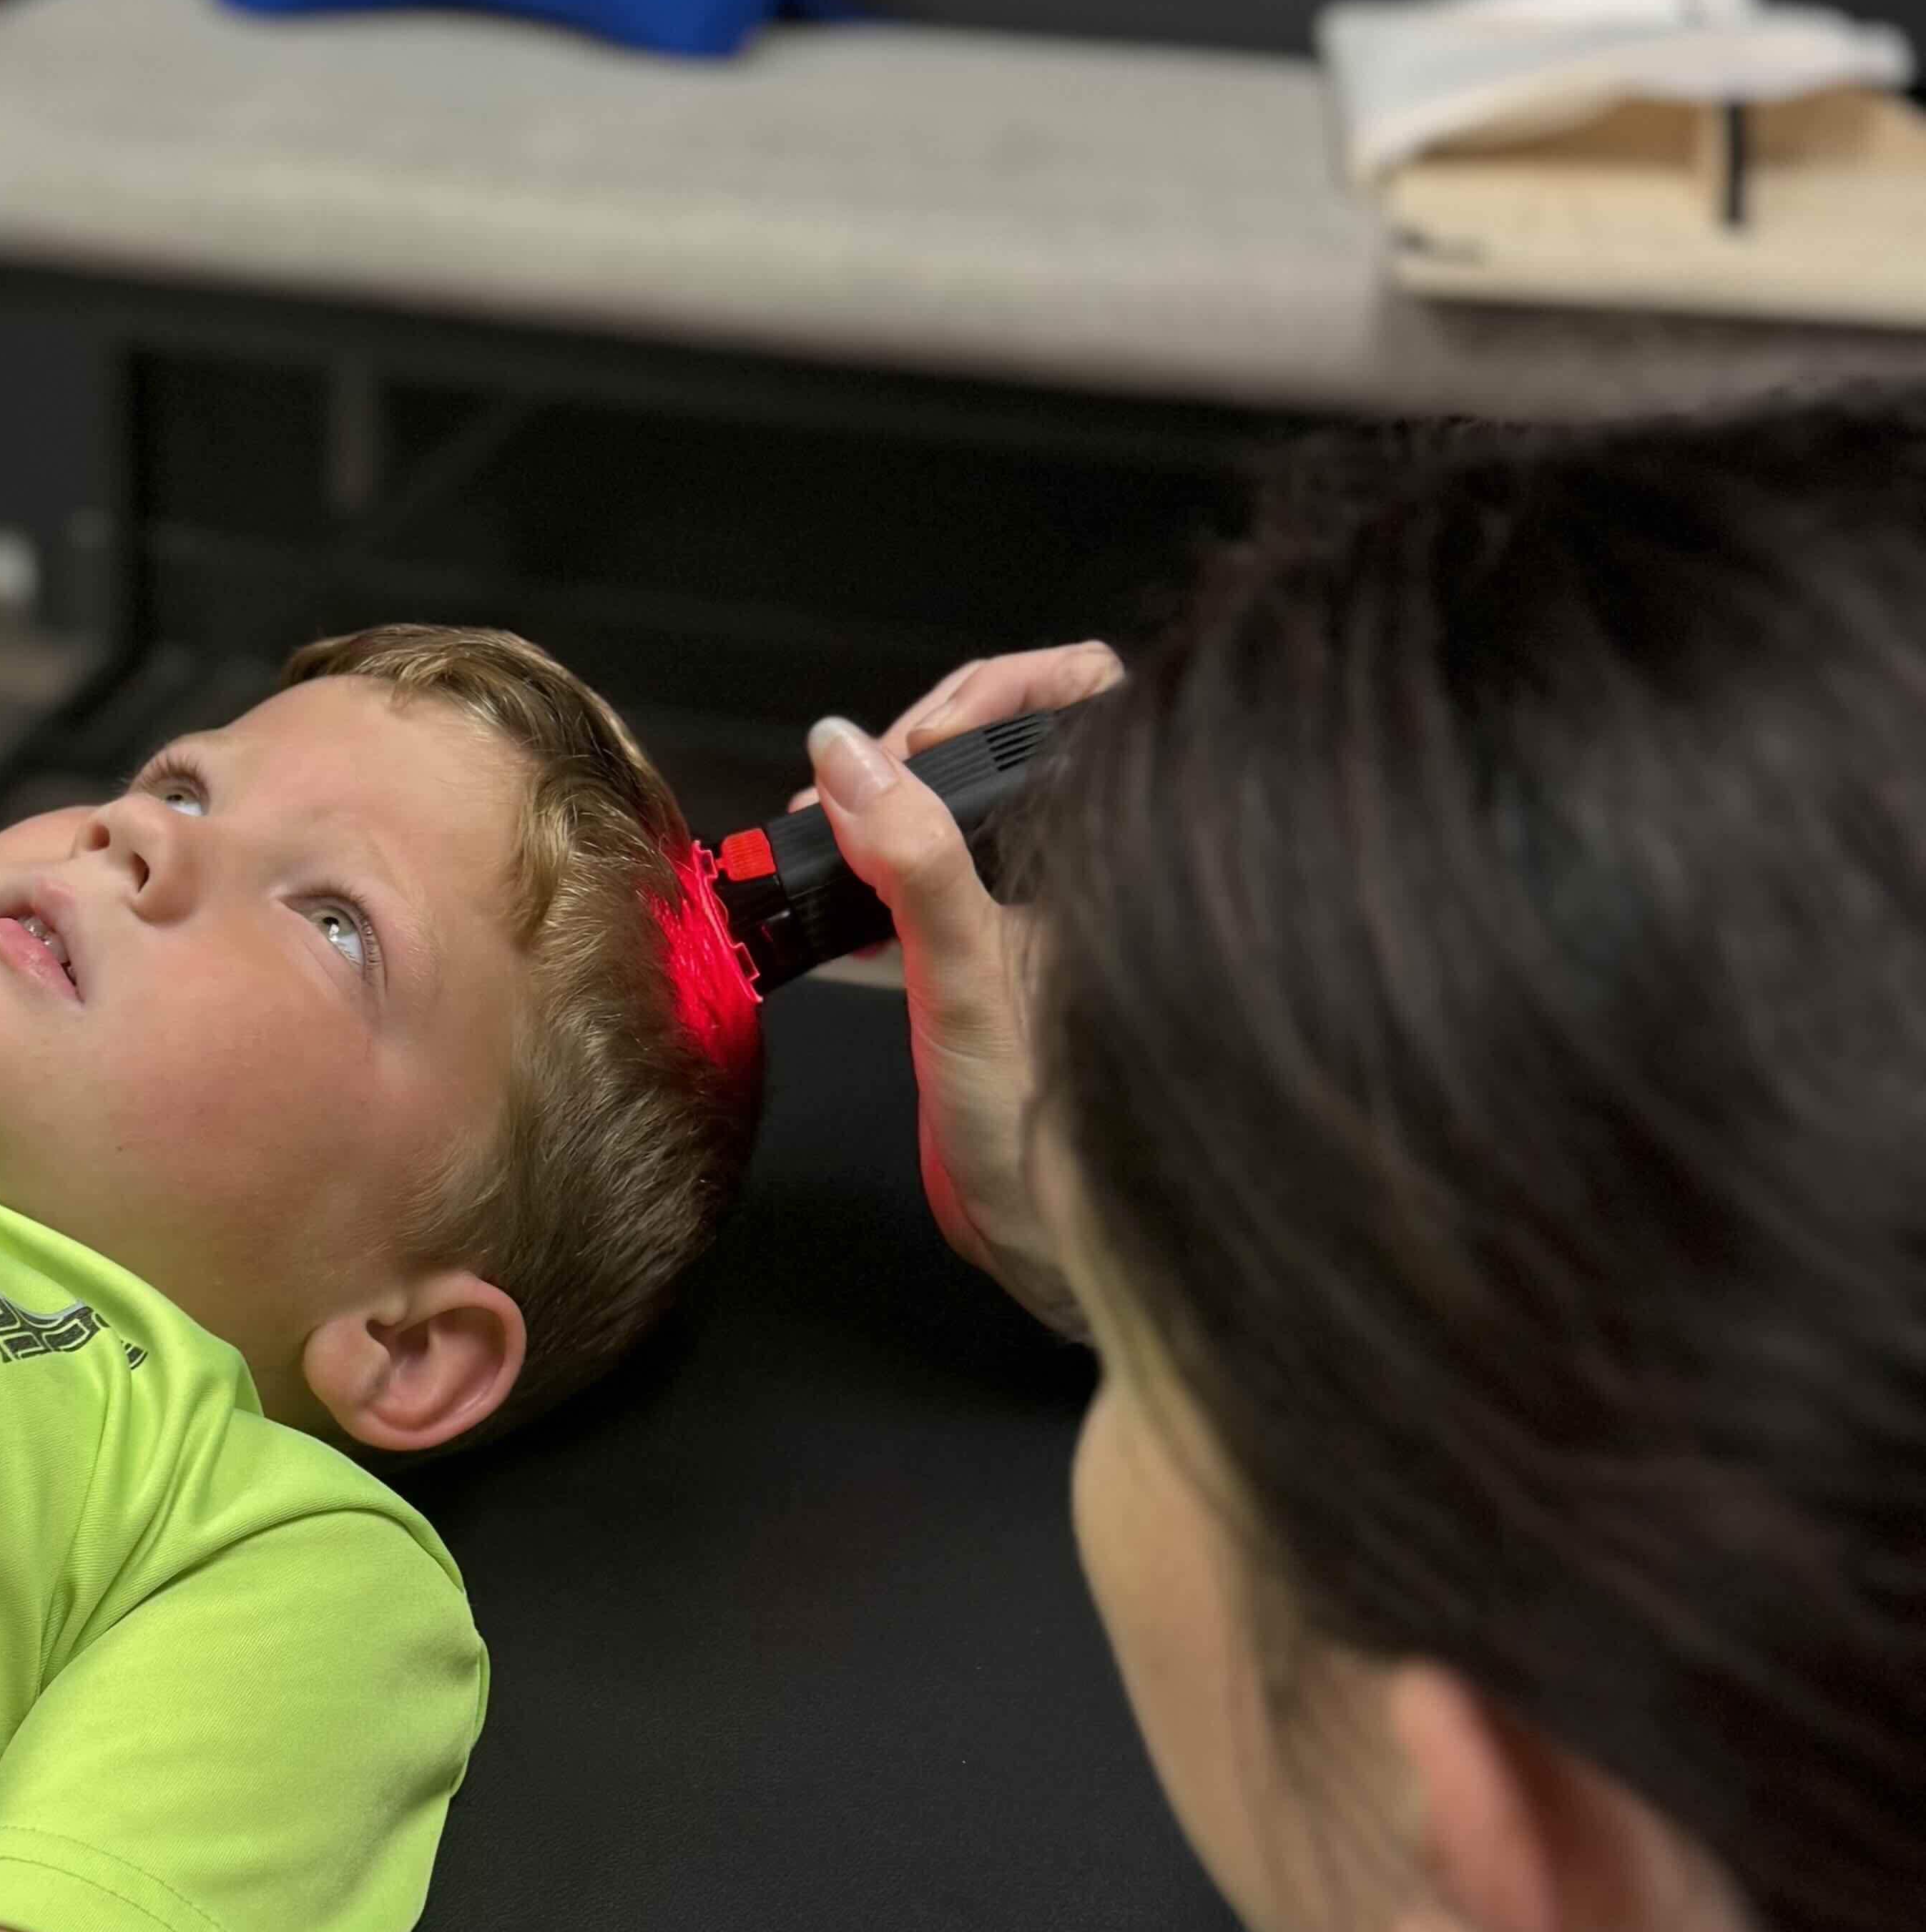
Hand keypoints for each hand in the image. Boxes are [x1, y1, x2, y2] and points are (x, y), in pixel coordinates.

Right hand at [807, 641, 1125, 1334]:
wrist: (1040, 1244)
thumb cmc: (1045, 1134)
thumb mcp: (965, 978)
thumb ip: (912, 859)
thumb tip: (850, 756)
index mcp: (1110, 847)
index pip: (1084, 691)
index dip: (998, 688)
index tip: (918, 740)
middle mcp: (1081, 865)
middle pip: (1007, 739)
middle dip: (917, 747)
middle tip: (849, 788)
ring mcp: (1036, 906)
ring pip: (964, 804)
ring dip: (888, 805)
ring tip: (822, 832)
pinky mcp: (990, 950)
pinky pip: (935, 870)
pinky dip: (879, 868)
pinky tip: (836, 899)